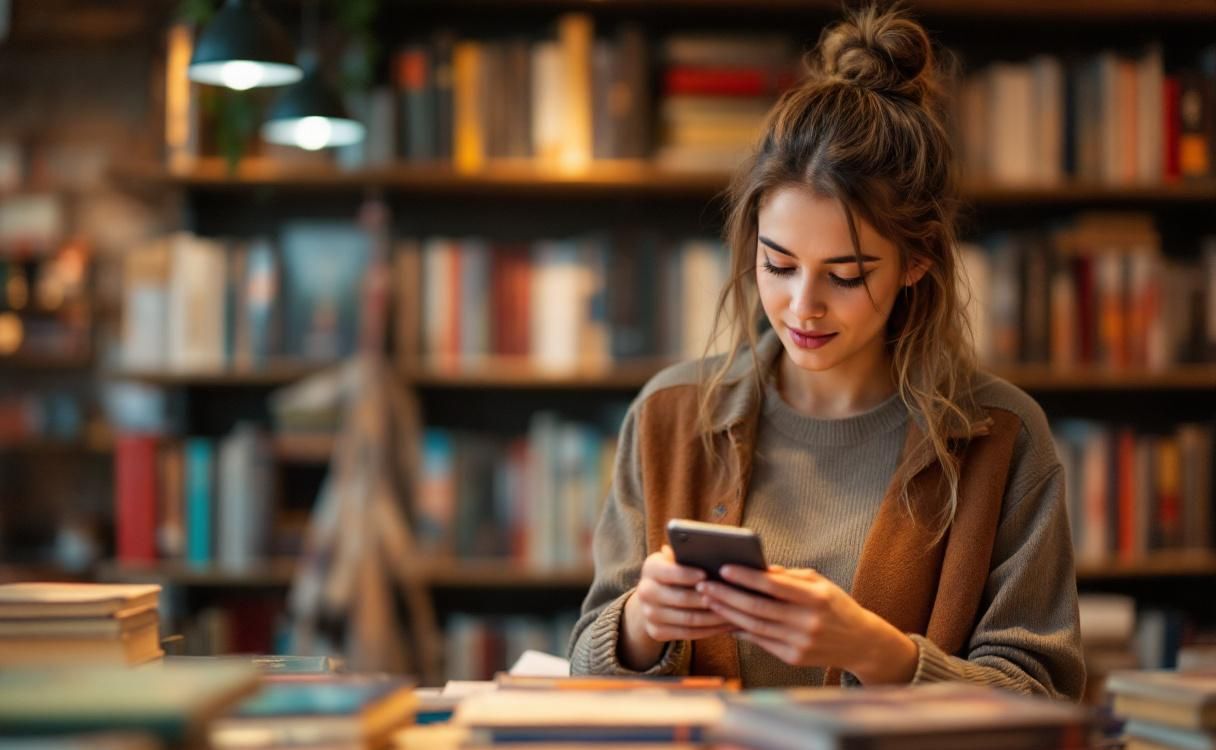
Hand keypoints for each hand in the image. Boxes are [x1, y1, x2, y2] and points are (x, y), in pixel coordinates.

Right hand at [619, 545, 733, 669]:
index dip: (687, 575)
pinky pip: (688, 634)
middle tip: (731, 597)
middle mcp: (645, 591)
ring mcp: (649, 614)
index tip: (707, 574)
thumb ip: (690, 554)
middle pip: (682, 598)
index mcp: (650, 568)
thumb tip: (713, 551)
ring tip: (736, 612)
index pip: (668, 572)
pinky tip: (727, 625)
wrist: (653, 597)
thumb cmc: (677, 570)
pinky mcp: (656, 632)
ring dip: (715, 617)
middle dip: (709, 599)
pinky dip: (710, 630)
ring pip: (688, 619)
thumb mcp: (678, 558)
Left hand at [697, 564, 918, 684]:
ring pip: (755, 627)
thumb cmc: (835, 605)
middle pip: (758, 608)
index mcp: (816, 598)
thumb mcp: (820, 584)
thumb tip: (757, 569)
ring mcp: (801, 643)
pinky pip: (761, 642)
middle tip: (704, 586)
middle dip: (727, 596)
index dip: (746, 577)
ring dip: (728, 613)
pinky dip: (742, 631)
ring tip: (709, 600)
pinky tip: (726, 620)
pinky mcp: (795, 658)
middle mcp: (808, 622)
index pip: (773, 586)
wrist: (861, 642)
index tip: (723, 568)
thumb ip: (789, 576)